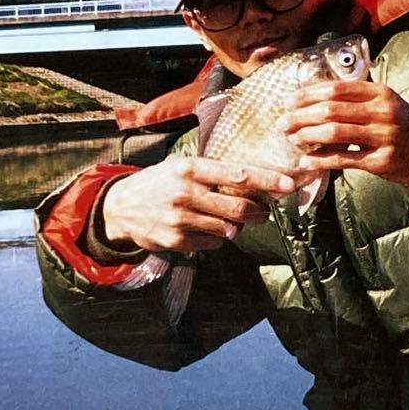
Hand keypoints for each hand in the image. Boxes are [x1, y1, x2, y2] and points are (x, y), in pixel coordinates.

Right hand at [102, 157, 295, 253]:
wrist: (120, 207)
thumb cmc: (160, 183)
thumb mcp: (182, 167)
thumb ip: (214, 174)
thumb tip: (254, 182)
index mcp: (190, 169)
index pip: (238, 175)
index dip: (267, 181)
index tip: (288, 185)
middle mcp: (186, 193)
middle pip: (239, 207)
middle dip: (259, 211)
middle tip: (265, 211)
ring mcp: (180, 219)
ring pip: (228, 228)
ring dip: (239, 226)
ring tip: (235, 219)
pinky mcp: (176, 241)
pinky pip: (213, 242)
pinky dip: (218, 237)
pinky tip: (207, 228)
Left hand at [278, 80, 408, 188]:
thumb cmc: (404, 126)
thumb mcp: (386, 103)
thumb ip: (357, 99)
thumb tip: (315, 99)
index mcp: (380, 93)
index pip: (337, 88)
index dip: (309, 94)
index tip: (289, 101)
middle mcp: (383, 112)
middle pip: (331, 110)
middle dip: (301, 116)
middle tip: (282, 123)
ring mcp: (384, 136)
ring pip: (335, 133)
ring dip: (307, 136)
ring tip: (291, 139)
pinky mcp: (382, 161)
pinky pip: (344, 159)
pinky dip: (321, 160)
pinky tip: (306, 162)